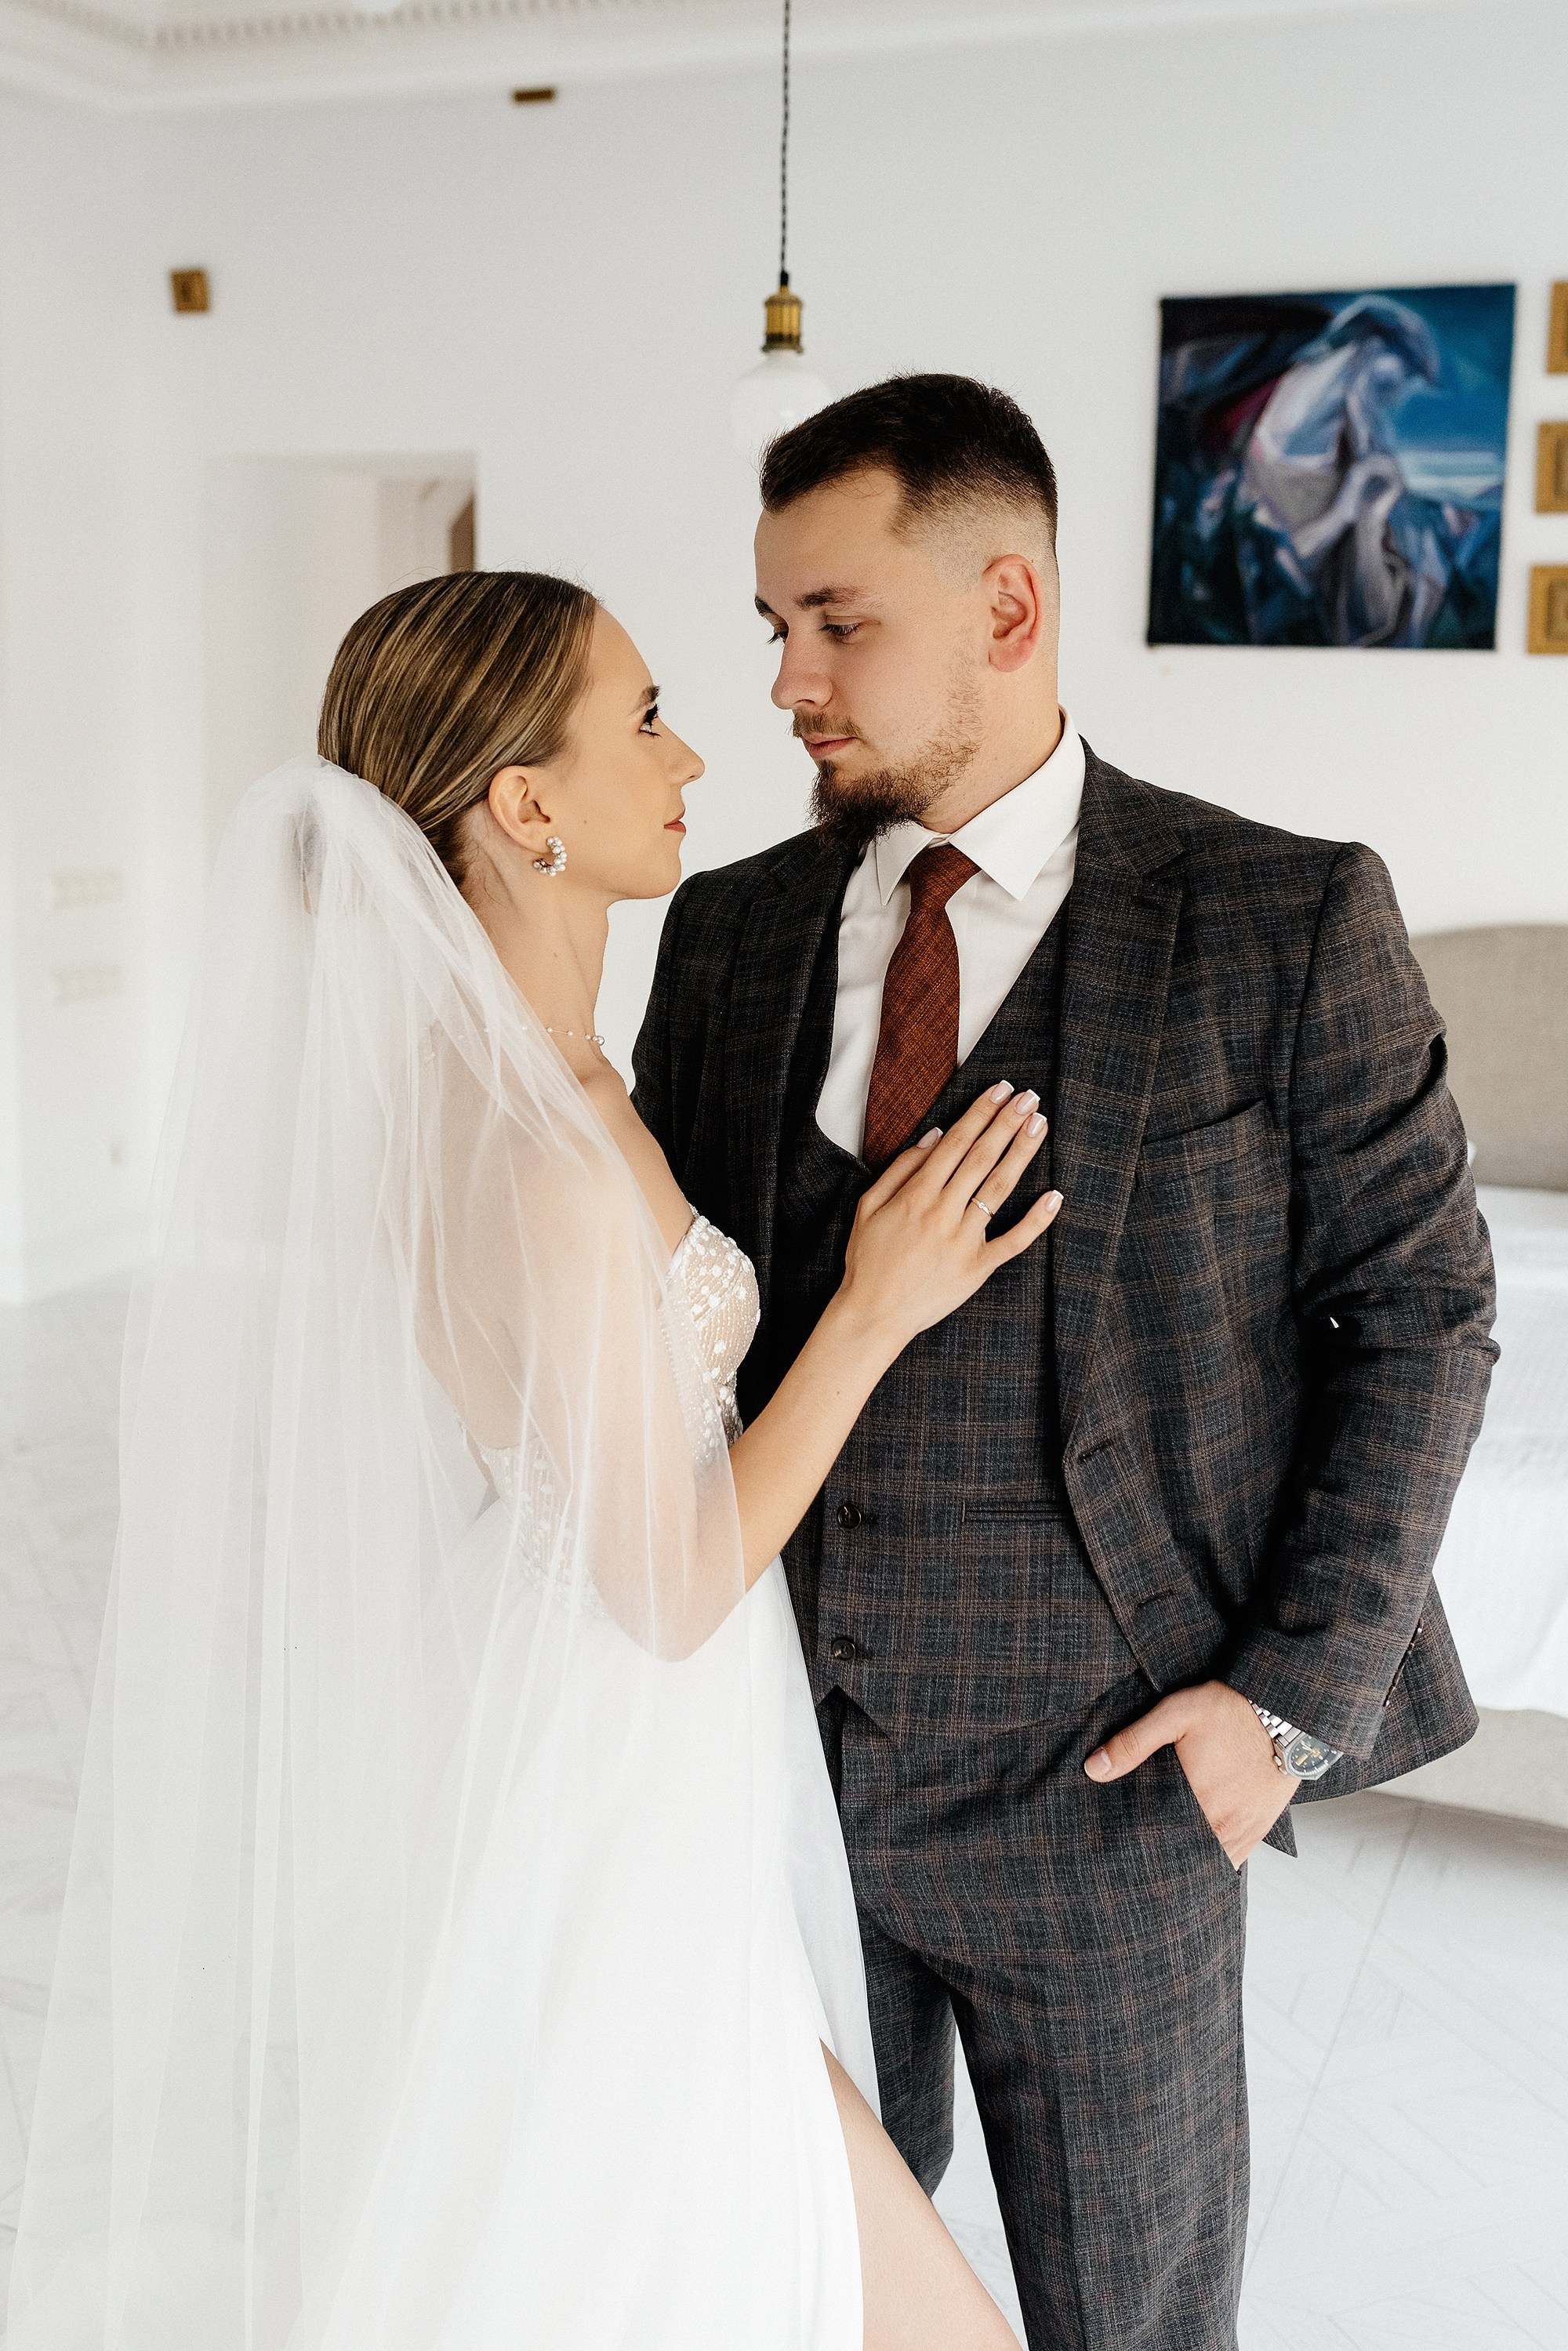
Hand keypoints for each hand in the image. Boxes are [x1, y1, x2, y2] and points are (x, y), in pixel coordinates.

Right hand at [839, 1082, 1060, 1353]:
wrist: (873, 1313)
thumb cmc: (868, 1259)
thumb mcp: (869, 1206)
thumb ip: (901, 1168)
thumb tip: (935, 1135)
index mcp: (916, 1195)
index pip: (955, 1143)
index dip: (980, 1113)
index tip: (1001, 1091)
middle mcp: (943, 1212)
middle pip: (981, 1158)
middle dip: (1006, 1123)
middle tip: (1029, 1098)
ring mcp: (964, 1240)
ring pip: (998, 1189)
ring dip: (1021, 1153)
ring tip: (1040, 1125)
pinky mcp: (978, 1267)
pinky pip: (1013, 1241)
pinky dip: (1036, 1220)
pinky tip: (1054, 1196)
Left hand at [1083, 1680, 1292, 1868]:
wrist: (1286, 1709)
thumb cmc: (1230, 1708)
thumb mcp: (1175, 1714)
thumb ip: (1133, 1742)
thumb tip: (1094, 1769)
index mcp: (1200, 1800)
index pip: (1163, 1841)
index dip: (1144, 1850)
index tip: (1123, 1854)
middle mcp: (1225, 1823)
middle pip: (1188, 1856)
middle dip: (1164, 1860)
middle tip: (1138, 1865)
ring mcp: (1247, 1828)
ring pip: (1213, 1861)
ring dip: (1191, 1862)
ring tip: (1164, 1866)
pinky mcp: (1262, 1824)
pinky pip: (1237, 1855)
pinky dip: (1218, 1859)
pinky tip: (1200, 1857)